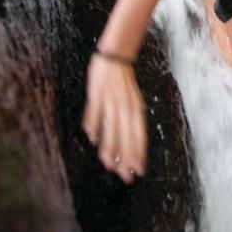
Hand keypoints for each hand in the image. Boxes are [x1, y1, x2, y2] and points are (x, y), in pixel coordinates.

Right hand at [82, 54, 147, 182]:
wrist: (115, 56)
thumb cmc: (124, 83)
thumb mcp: (132, 102)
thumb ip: (129, 122)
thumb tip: (126, 145)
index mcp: (136, 109)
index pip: (139, 135)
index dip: (138, 153)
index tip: (138, 171)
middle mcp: (126, 106)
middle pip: (126, 135)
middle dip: (125, 157)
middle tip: (124, 175)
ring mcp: (111, 99)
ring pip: (111, 126)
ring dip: (109, 146)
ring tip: (108, 163)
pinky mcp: (97, 92)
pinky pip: (95, 110)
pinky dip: (93, 123)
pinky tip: (92, 137)